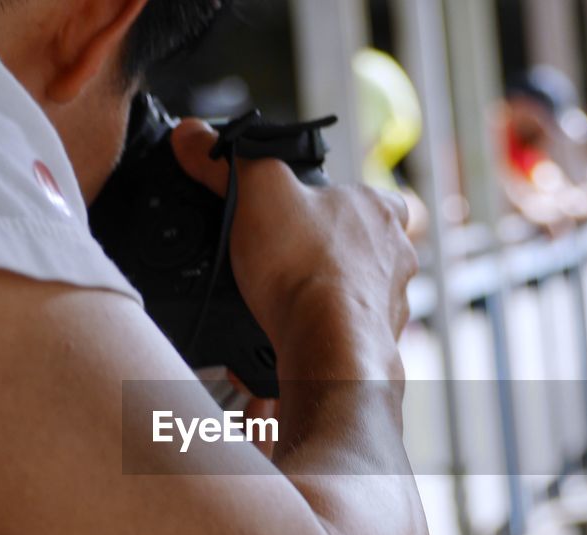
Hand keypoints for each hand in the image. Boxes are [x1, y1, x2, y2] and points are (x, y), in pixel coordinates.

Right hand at [171, 120, 417, 348]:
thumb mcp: (255, 192)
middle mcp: (394, 255)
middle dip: (333, 253)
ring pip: (364, 291)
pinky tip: (300, 334)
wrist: (328, 346)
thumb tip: (192, 136)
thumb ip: (225, 161)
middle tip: (294, 260)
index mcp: (376, 209)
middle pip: (368, 246)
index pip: (373, 194)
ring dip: (334, 295)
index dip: (342, 201)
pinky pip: (353, 334)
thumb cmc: (306, 270)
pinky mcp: (380, 342)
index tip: (313, 212)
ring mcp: (392, 302)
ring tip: (293, 300)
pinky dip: (330, 333)